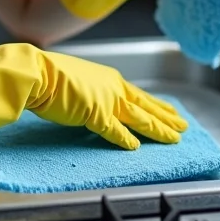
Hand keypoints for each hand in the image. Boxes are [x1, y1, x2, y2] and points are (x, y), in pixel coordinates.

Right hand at [0, 43, 186, 152]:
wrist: (37, 73)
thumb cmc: (52, 77)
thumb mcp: (80, 85)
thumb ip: (95, 97)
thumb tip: (101, 108)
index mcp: (109, 80)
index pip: (139, 96)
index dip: (156, 105)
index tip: (170, 112)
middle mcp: (112, 88)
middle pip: (146, 105)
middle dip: (166, 117)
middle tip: (183, 125)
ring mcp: (105, 101)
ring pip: (139, 117)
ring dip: (157, 127)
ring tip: (173, 137)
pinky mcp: (93, 113)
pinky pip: (113, 130)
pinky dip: (124, 139)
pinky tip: (134, 147)